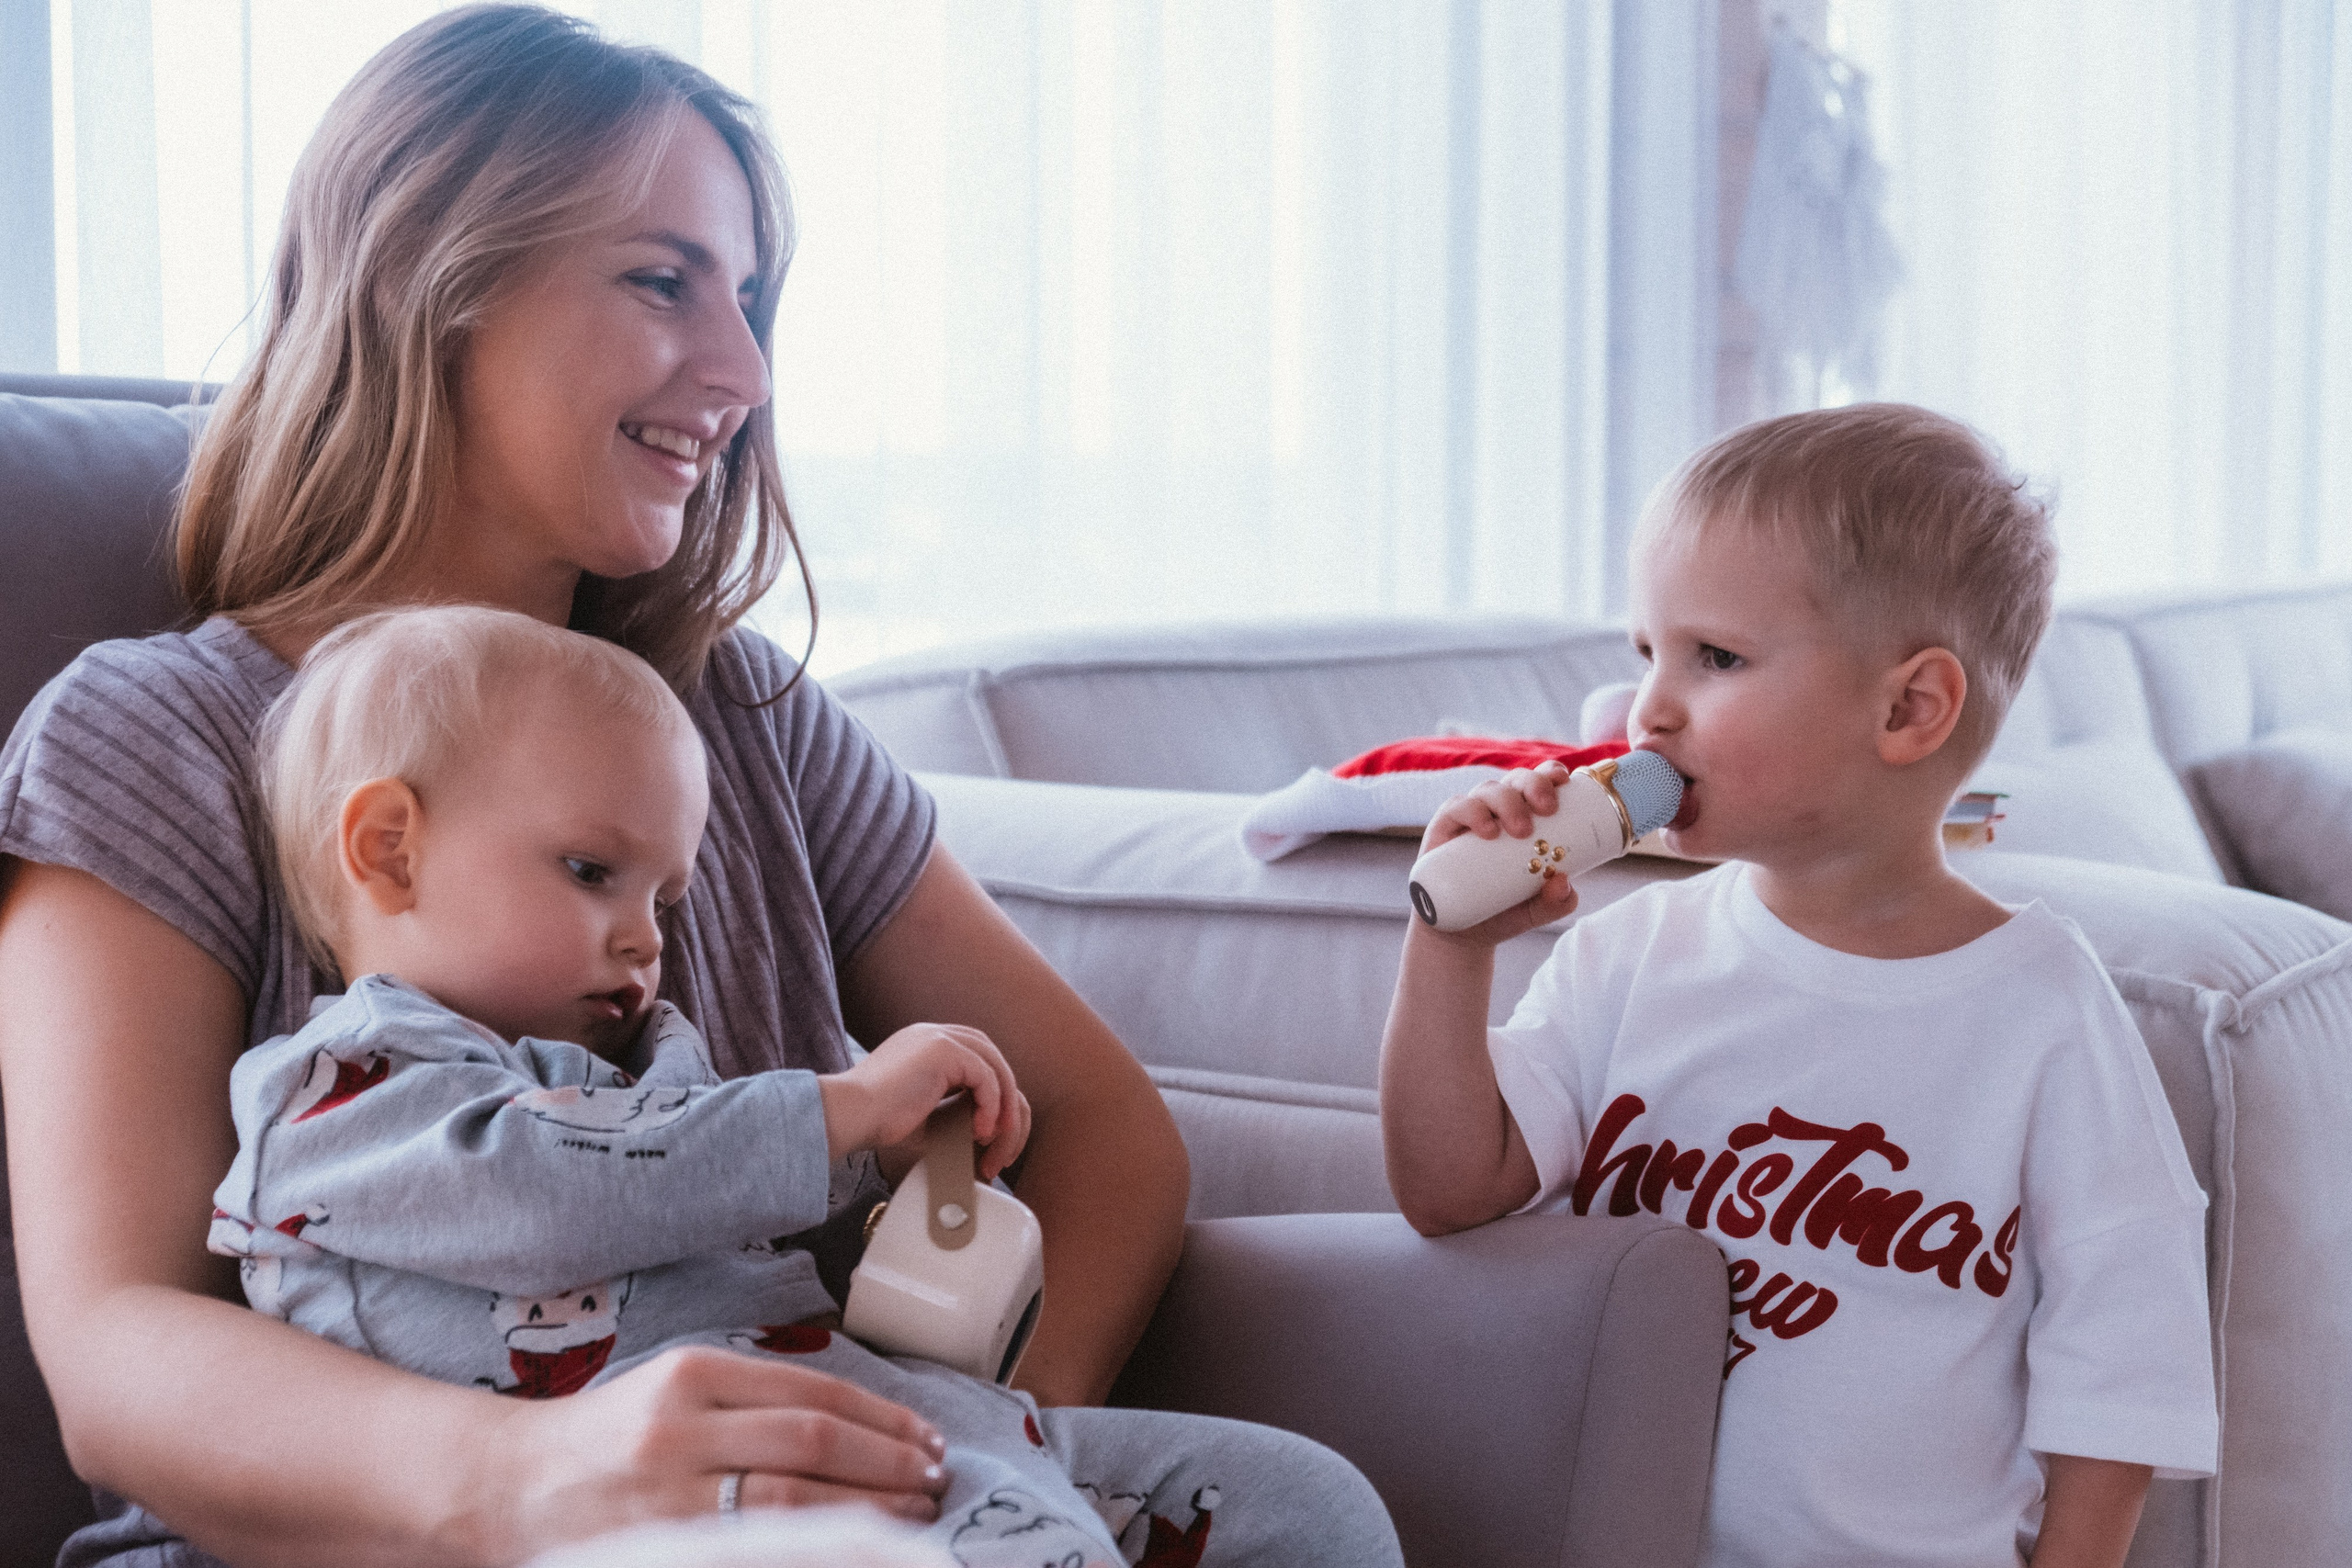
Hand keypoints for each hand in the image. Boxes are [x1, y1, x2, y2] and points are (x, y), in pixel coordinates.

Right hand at [494, 1346, 950, 1552]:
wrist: (510, 1485)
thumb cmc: (612, 1435)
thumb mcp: (680, 1390)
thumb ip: (758, 1399)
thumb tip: (865, 1427)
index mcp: (694, 1374)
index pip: (816, 1394)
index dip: (886, 1419)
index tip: (929, 1439)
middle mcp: (681, 1429)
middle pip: (814, 1444)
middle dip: (889, 1464)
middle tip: (935, 1480)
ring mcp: (667, 1495)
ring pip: (792, 1500)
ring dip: (866, 1508)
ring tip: (912, 1515)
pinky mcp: (656, 1544)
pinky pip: (751, 1547)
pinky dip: (809, 1547)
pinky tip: (846, 1549)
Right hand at [820, 1022, 1032, 1181]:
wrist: (849, 1115)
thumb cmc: (875, 1122)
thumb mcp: (921, 1111)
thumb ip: (950, 1107)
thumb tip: (981, 1126)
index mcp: (923, 1044)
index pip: (972, 1056)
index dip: (988, 1089)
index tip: (990, 1127)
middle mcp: (932, 1033)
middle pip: (989, 1055)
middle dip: (1004, 1093)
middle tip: (1007, 1132)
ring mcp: (937, 1037)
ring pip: (993, 1064)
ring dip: (1003, 1102)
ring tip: (998, 1136)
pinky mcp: (943, 1050)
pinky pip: (985, 1076)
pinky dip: (990, 1106)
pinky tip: (980, 1131)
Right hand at [1414, 761, 1580, 944]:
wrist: (1461, 933)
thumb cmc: (1503, 912)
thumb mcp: (1538, 911)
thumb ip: (1557, 902)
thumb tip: (1563, 882)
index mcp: (1525, 816)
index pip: (1538, 782)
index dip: (1550, 773)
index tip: (1564, 782)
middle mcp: (1497, 810)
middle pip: (1516, 781)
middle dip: (1535, 785)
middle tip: (1548, 810)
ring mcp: (1470, 817)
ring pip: (1488, 790)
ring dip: (1508, 802)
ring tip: (1521, 831)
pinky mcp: (1444, 828)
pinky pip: (1456, 808)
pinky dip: (1473, 812)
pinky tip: (1487, 830)